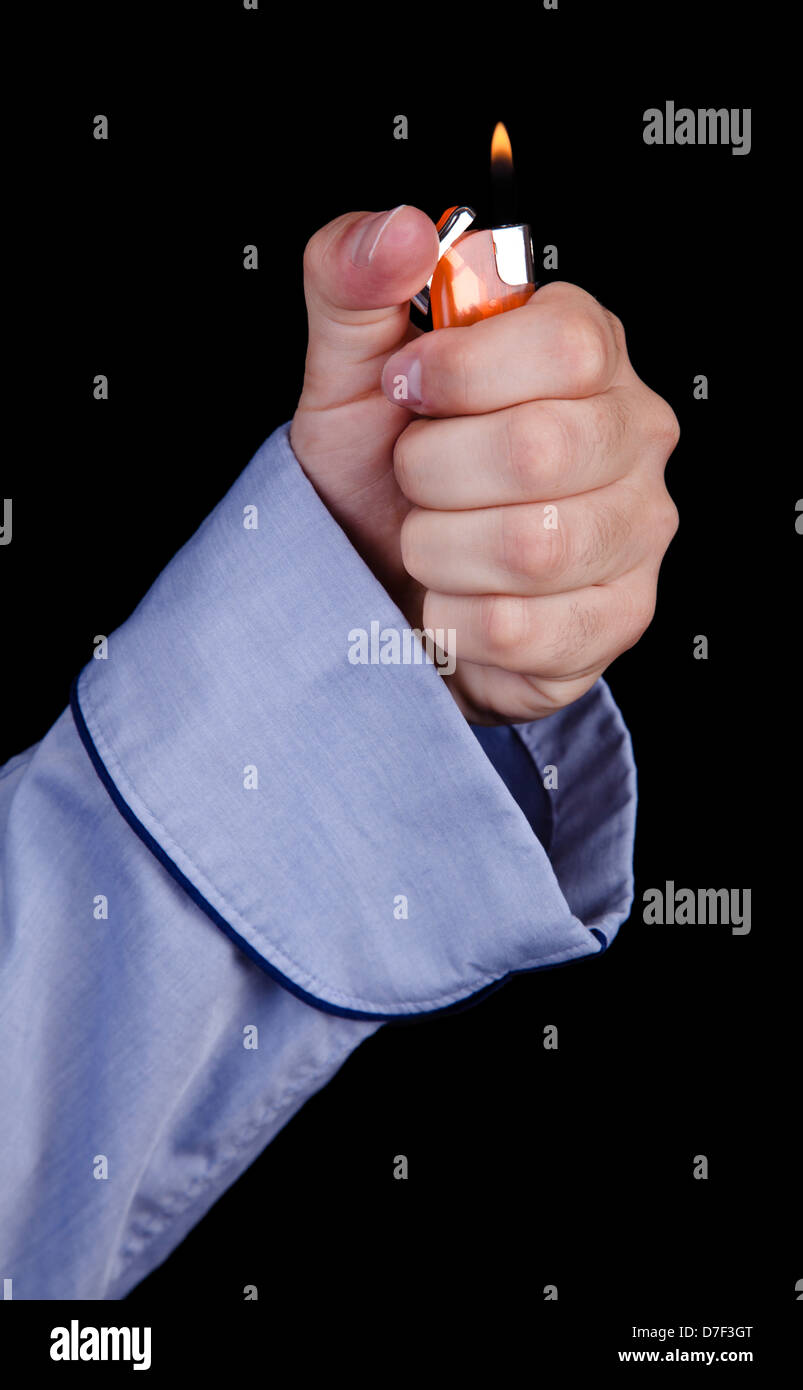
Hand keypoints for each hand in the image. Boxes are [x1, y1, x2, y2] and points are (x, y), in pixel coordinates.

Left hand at [291, 207, 679, 722]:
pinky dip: (454, 617)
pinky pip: (520, 628)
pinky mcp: (618, 618)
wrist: (381, 586)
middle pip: (542, 449)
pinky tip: (454, 595)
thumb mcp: (348, 372)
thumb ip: (353, 283)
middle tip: (414, 476)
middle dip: (433, 471)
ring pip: (531, 548)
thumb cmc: (380, 474)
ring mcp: (637, 530)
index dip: (461, 373)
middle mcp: (633, 434)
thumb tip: (398, 232)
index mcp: (585, 349)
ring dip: (438, 549)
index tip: (407, 388)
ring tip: (432, 537)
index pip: (563, 344)